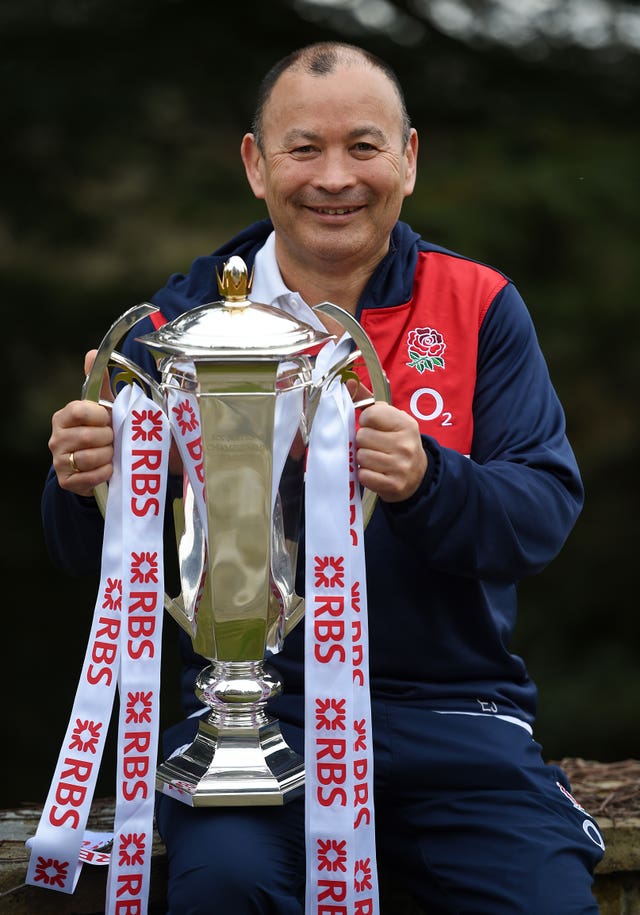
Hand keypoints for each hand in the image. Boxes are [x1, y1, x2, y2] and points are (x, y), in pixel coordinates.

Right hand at [48, 350, 113, 495]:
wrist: (94, 465)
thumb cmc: (99, 432)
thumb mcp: (101, 408)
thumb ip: (99, 383)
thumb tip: (92, 352)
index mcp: (63, 417)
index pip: (80, 410)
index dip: (100, 416)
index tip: (108, 419)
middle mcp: (57, 438)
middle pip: (87, 436)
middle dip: (108, 438)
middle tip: (113, 439)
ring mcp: (59, 461)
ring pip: (88, 458)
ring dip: (107, 456)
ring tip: (111, 453)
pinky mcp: (66, 481)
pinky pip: (89, 477)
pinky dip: (104, 473)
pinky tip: (109, 468)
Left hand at [345, 377, 426, 501]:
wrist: (417, 476)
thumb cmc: (398, 442)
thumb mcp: (390, 420)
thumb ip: (367, 400)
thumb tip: (348, 381)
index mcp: (405, 423)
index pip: (370, 414)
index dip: (365, 421)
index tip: (372, 427)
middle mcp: (405, 444)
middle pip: (362, 436)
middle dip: (363, 442)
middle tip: (374, 446)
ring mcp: (400, 466)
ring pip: (361, 456)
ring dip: (363, 459)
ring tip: (375, 459)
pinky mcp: (393, 484)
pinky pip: (363, 475)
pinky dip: (364, 474)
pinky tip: (375, 472)